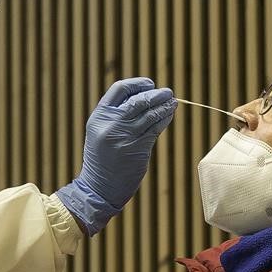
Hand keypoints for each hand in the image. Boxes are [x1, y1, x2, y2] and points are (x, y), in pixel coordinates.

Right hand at [55, 78, 175, 235]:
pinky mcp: (137, 148)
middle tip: (168, 92)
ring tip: (173, 102)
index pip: (119, 89)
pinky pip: (155, 129)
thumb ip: (115, 115)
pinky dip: (164, 119)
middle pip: (138, 100)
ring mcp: (124, 136)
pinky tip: (169, 115)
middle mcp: (110, 124)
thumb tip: (143, 98)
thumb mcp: (100, 132)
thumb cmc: (102, 159)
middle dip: (155, 94)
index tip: (150, 84)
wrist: (98, 187)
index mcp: (99, 116)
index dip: (137, 84)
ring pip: (149, 114)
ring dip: (164, 106)